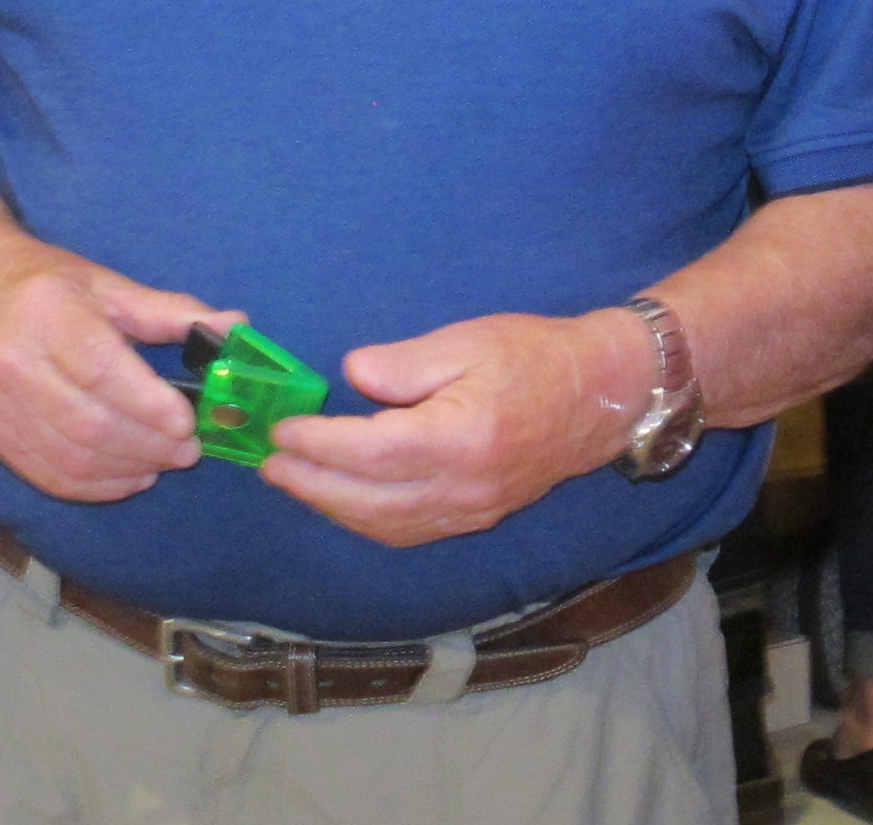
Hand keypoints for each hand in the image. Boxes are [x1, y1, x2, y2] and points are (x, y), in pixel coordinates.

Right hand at [0, 236, 241, 500]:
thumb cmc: (49, 287)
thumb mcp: (108, 285)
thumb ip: (170, 311)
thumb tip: (236, 326)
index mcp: (46, 313)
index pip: (99, 369)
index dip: (146, 403)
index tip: (188, 422)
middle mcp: (15, 362)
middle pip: (88, 423)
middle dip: (148, 444)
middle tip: (189, 449)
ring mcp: (0, 405)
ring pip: (71, 458)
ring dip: (128, 469)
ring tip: (165, 461)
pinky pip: (51, 477)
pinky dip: (97, 486)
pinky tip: (130, 475)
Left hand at [261, 309, 646, 545]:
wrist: (602, 393)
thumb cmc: (534, 355)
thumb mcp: (466, 341)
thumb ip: (403, 364)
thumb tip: (352, 376)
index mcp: (460, 438)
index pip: (370, 453)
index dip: (319, 444)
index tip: (283, 430)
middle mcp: (464, 487)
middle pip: (369, 502)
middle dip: (311, 485)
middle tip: (269, 464)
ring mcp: (472, 511)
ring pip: (386, 526)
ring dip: (333, 508)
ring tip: (294, 481)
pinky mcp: (478, 518)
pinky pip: (409, 532)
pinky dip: (367, 521)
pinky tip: (343, 500)